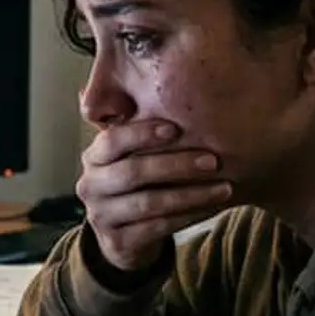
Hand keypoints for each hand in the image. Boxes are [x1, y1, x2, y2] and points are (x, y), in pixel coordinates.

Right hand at [77, 120, 234, 270]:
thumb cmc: (136, 184)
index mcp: (94, 157)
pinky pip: (158, 228)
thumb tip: (152, 73)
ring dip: (190, 194)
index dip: (142, 134)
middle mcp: (91, 185)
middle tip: (213, 160)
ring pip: (149, 204)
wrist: (123, 237)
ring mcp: (101, 216)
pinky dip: (188, 217)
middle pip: (133, 172)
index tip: (176, 128)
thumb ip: (138, 125)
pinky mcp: (118, 243)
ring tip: (223, 187)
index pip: (112, 140)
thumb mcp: (132, 154)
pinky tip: (212, 208)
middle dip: (176, 165)